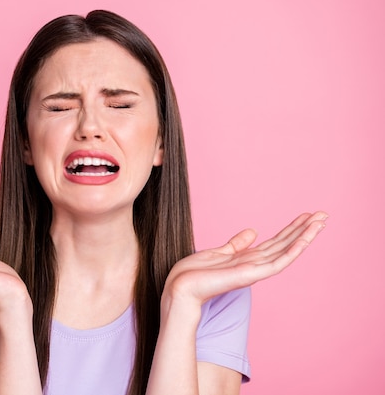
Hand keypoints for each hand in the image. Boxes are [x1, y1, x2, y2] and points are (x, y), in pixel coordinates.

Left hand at [162, 212, 327, 308]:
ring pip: (286, 251)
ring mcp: (254, 271)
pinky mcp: (250, 275)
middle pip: (285, 244)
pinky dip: (292, 251)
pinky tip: (304, 240)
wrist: (180, 289)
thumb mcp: (217, 252)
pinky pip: (277, 263)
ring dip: (304, 237)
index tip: (306, 216)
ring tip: (321, 222)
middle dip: (304, 229)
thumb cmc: (193, 274)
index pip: (275, 242)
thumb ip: (237, 244)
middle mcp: (254, 265)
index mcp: (246, 259)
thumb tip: (253, 231)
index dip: (291, 229)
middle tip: (324, 214)